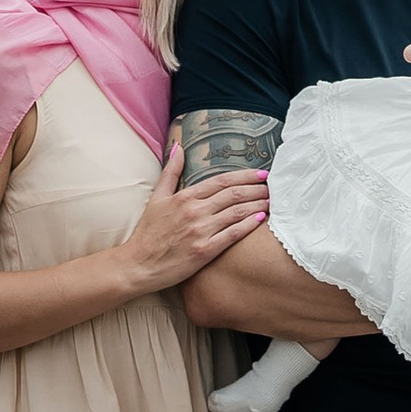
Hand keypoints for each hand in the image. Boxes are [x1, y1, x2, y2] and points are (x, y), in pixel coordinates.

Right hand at [115, 142, 268, 297]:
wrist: (138, 264)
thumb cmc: (148, 232)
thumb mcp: (157, 198)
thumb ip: (170, 172)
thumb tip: (178, 147)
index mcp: (185, 197)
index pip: (222, 181)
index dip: (245, 176)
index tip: (261, 174)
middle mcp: (195, 211)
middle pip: (234, 194)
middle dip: (256, 188)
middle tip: (272, 186)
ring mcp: (200, 231)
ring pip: (236, 212)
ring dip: (257, 204)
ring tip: (271, 201)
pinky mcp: (204, 251)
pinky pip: (233, 235)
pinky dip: (249, 225)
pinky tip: (261, 219)